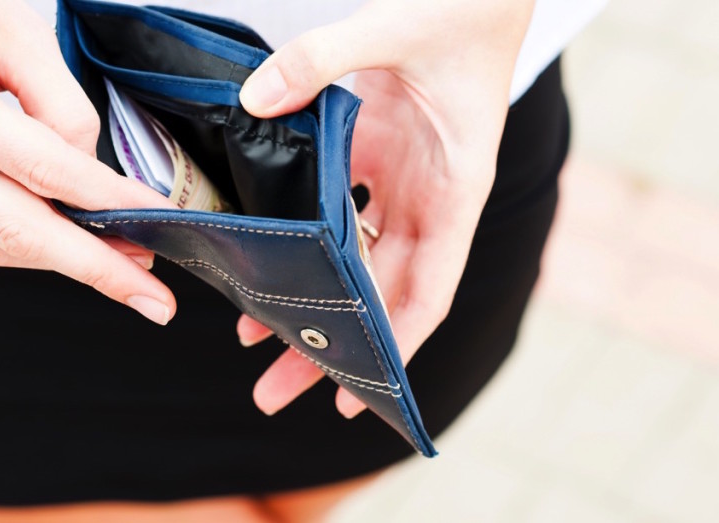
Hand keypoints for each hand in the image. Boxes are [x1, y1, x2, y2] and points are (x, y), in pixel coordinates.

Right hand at [0, 0, 176, 324]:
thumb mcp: (16, 26)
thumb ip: (60, 102)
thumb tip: (88, 171)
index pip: (41, 169)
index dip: (105, 202)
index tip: (155, 223)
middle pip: (14, 232)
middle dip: (93, 270)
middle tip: (153, 298)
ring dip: (64, 261)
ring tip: (127, 266)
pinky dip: (28, 239)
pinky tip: (72, 237)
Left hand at [236, 0, 534, 415]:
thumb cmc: (465, 7)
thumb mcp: (400, 24)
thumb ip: (326, 55)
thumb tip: (254, 100)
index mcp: (455, 189)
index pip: (427, 291)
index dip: (393, 349)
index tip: (354, 397)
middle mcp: (428, 198)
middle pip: (378, 294)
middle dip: (329, 345)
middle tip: (272, 392)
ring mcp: (399, 180)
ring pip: (353, 260)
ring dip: (309, 299)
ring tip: (253, 342)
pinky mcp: (373, 153)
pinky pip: (336, 210)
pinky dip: (302, 238)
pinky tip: (260, 258)